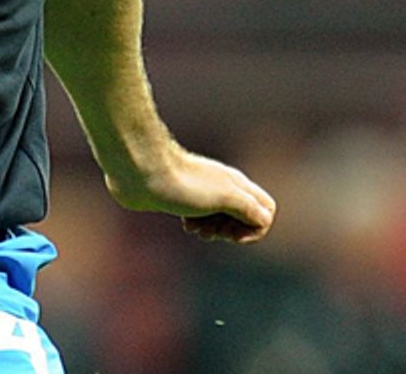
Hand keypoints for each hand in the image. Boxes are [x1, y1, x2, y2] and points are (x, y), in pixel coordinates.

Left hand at [106, 146, 276, 244]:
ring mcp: (201, 192)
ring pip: (220, 219)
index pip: (266, 209)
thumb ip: (250, 210)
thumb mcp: (225, 198)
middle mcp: (223, 186)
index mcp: (237, 184)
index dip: (255, 228)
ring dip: (213, 230)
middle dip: (230, 232)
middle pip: (243, 217)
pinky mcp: (181, 198)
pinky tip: (185, 225)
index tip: (233, 235)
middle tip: (212, 232)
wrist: (139, 171)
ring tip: (195, 229)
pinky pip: (200, 217)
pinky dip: (197, 225)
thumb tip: (262, 221)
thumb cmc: (183, 184)